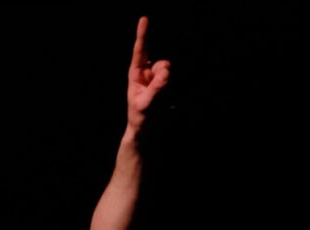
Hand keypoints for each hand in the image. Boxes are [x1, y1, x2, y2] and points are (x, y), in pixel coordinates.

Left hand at [127, 16, 170, 130]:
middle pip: (161, 63)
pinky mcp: (167, 85)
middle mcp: (147, 72)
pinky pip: (173, 80)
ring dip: (167, 85)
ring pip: (169, 72)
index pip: (140, 51)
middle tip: (160, 89)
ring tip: (159, 100)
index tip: (144, 18)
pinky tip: (165, 100)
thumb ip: (157, 87)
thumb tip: (166, 70)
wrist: (146, 130)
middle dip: (163, 74)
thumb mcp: (146, 104)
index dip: (143, 34)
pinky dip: (171, 88)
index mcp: (136, 73)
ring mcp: (158, 78)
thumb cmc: (141, 118)